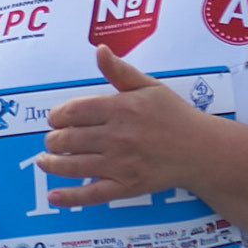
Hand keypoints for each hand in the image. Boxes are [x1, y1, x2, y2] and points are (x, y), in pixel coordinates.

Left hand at [38, 45, 220, 205]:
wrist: (203, 151)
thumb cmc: (174, 116)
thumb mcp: (150, 87)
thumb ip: (120, 71)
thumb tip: (99, 50)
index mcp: (121, 109)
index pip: (72, 112)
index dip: (56, 116)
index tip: (55, 120)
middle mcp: (118, 136)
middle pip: (68, 139)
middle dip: (53, 140)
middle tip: (53, 140)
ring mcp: (122, 164)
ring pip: (74, 165)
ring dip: (52, 163)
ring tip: (44, 160)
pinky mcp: (128, 186)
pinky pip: (93, 194)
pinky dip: (71, 197)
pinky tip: (53, 196)